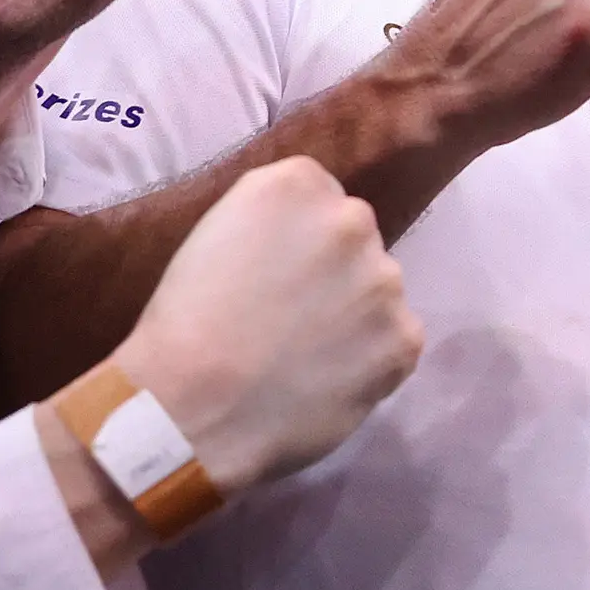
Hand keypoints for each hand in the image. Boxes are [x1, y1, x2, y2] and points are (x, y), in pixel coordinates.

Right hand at [114, 158, 423, 495]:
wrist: (191, 406)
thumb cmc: (184, 324)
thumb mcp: (216, 236)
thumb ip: (275, 224)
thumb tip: (306, 242)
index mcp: (296, 184)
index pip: (319, 196)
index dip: (298, 240)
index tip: (275, 271)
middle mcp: (352, 220)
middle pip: (355, 240)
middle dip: (333, 272)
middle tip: (292, 317)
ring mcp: (386, 280)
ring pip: (378, 292)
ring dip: (355, 316)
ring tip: (307, 356)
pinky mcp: (405, 338)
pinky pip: (395, 342)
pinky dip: (371, 361)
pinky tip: (329, 379)